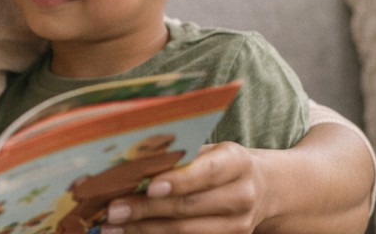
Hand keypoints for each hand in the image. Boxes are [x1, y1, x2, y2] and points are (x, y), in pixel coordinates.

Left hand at [99, 142, 264, 233]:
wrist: (263, 190)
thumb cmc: (221, 163)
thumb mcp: (210, 150)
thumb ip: (179, 154)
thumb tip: (130, 159)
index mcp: (237, 163)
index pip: (207, 172)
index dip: (179, 181)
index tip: (149, 186)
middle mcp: (242, 196)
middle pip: (189, 206)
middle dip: (146, 209)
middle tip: (113, 209)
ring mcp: (238, 225)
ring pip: (185, 231)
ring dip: (144, 229)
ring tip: (112, 227)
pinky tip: (131, 233)